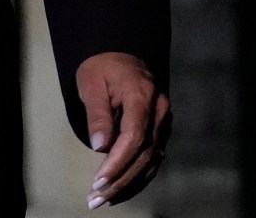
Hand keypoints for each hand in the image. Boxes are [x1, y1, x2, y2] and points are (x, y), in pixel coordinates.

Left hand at [76, 51, 169, 207]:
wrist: (120, 56)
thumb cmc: (101, 69)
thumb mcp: (91, 84)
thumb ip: (97, 115)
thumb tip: (100, 147)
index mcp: (142, 95)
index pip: (134, 136)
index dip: (117, 163)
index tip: (98, 182)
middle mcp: (159, 110)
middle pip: (144, 153)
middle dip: (120, 180)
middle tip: (95, 199)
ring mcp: (164, 122)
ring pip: (151, 160)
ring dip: (128, 184)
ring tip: (104, 200)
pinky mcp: (162, 131)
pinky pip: (153, 158)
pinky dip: (138, 177)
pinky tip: (120, 190)